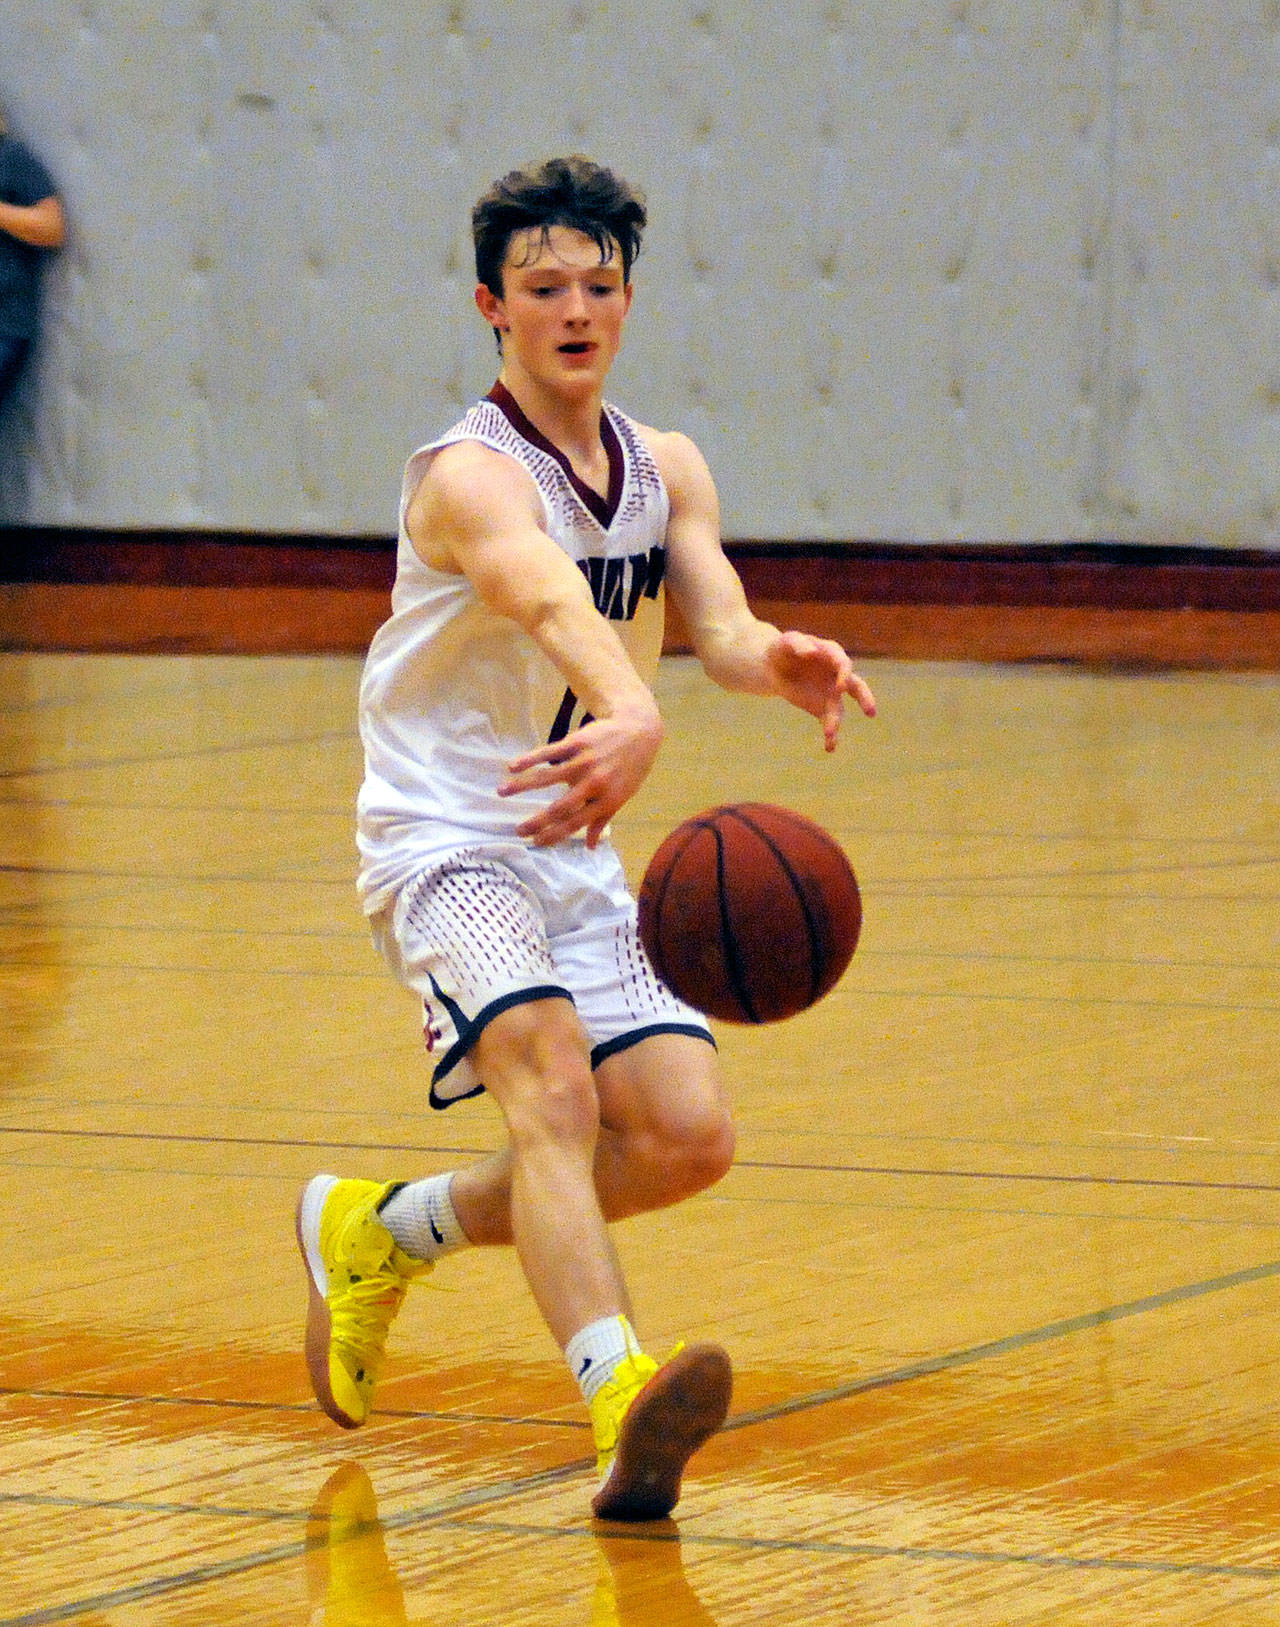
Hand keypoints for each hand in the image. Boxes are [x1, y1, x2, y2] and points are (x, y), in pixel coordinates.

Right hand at [498, 704, 663, 846]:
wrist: (639, 730)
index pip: (575, 824)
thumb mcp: (623, 796)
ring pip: (548, 777)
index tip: (535, 843)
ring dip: (522, 786)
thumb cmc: (630, 767)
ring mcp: (584, 762)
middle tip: (517, 830)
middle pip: (560, 807)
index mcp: (607, 801)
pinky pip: (549, 752)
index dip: (554, 835)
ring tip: (501, 793)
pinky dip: (530, 759)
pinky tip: (512, 766)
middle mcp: (595, 784)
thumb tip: (590, 847)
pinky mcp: (577, 743)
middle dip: (537, 821)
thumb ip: (603, 820)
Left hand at [766, 630, 876, 750]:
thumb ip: (798, 643)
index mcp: (831, 655)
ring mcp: (831, 692)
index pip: (843, 664)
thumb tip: (811, 652)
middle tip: (870, 712)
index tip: (840, 687)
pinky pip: (829, 722)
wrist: (773, 666)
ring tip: (829, 734)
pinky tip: (830, 747)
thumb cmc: (783, 648)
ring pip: (839, 709)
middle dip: (864, 698)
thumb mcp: (787, 641)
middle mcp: (836, 674)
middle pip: (856, 686)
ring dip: (836, 722)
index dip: (844, 675)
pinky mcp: (821, 707)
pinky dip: (831, 736)